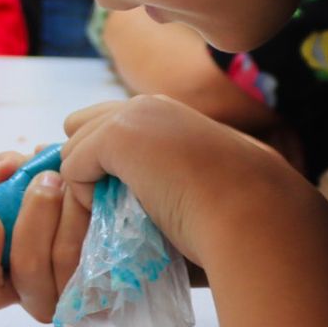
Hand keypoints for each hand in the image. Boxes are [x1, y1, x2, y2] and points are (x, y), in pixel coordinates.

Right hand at [0, 143, 89, 322]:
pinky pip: (98, 256)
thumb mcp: (15, 179)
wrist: (96, 196)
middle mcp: (38, 296)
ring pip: (65, 260)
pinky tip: (93, 193)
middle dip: (33, 220)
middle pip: (28, 271)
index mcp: (5, 280)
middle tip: (45, 180)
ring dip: (65, 215)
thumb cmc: (45, 194)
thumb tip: (3, 171)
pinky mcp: (108, 281)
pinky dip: (91, 220)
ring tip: (69, 179)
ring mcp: (74, 293)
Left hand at [59, 94, 319, 267]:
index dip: (100, 160)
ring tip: (116, 220)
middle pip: (81, 127)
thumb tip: (102, 198)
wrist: (256, 215)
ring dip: (84, 186)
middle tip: (102, 209)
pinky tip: (118, 217)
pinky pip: (71, 167)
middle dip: (83, 165)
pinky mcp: (117, 135)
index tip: (106, 198)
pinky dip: (84, 197)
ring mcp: (132, 115)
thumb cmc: (232, 219)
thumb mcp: (190, 190)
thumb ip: (148, 181)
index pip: (107, 125)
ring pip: (72, 149)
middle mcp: (149, 106)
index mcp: (170, 115)